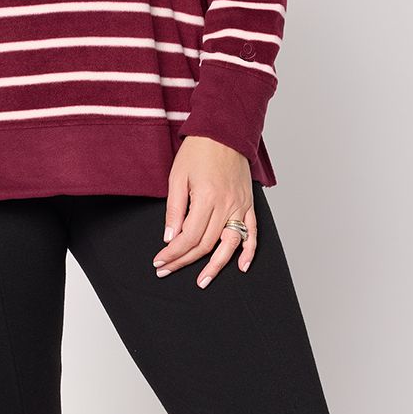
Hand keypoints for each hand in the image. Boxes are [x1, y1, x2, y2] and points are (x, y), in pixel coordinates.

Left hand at [153, 137, 258, 286]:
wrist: (224, 132)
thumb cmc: (198, 151)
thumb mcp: (177, 177)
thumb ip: (174, 209)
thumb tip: (170, 238)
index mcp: (207, 198)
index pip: (188, 236)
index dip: (173, 253)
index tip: (160, 261)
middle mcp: (226, 205)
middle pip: (205, 244)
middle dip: (184, 261)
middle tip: (168, 271)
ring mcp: (240, 206)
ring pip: (228, 244)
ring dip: (216, 266)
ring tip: (203, 281)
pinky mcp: (248, 204)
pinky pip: (251, 233)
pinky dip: (248, 251)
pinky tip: (241, 267)